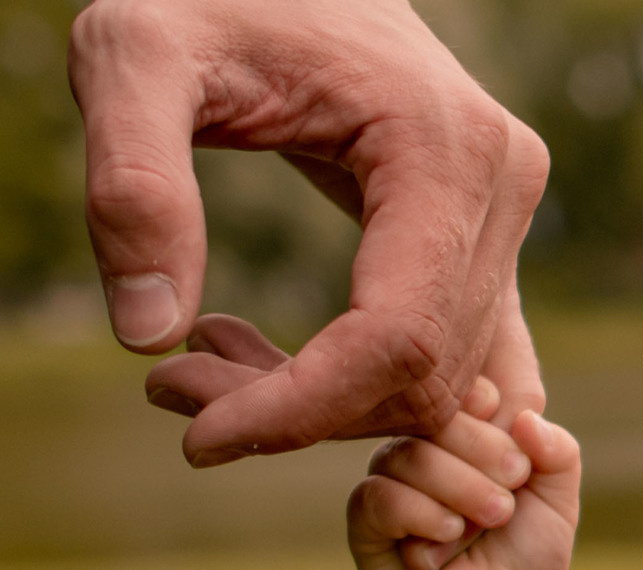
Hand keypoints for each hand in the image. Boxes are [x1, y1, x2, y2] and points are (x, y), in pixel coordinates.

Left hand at [67, 0, 548, 466]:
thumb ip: (131, 184)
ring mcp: (512, 211)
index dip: (303, 411)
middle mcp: (506, 184)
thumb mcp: (130, 56)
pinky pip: (456, 355)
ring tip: (216, 366)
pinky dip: (369, 391)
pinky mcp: (493, 232)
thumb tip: (148, 340)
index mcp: (444, 148)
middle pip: (427, 375)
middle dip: (305, 416)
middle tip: (181, 396)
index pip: (398, 339)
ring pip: (444, 380)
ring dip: (330, 409)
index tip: (198, 439)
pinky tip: (281, 372)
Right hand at [346, 378, 581, 569]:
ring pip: (410, 456)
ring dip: (459, 495)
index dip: (494, 420)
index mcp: (468, 433)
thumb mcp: (558, 503)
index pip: (468, 391)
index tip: (519, 465)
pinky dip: (422, 520)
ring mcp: (390, 478)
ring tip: (481, 528)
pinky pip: (381, 496)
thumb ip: (559, 453)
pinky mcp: (366, 517)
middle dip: (484, 462)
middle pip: (439, 419)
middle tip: (505, 508)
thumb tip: (527, 415)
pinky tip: (444, 545)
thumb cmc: (527, 558)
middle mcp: (424, 447)